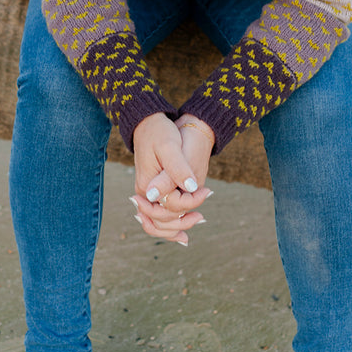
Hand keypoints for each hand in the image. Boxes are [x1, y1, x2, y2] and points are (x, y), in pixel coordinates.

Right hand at [131, 113, 211, 244]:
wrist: (149, 122)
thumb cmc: (160, 132)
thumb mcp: (169, 146)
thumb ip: (177, 169)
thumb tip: (189, 188)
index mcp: (147, 185)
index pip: (170, 207)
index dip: (191, 203)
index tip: (206, 191)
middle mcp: (145, 193)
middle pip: (161, 221)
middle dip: (182, 223)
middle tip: (202, 217)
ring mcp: (148, 192)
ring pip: (158, 222)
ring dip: (174, 228)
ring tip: (195, 223)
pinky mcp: (153, 189)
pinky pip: (158, 214)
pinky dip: (170, 223)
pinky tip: (184, 227)